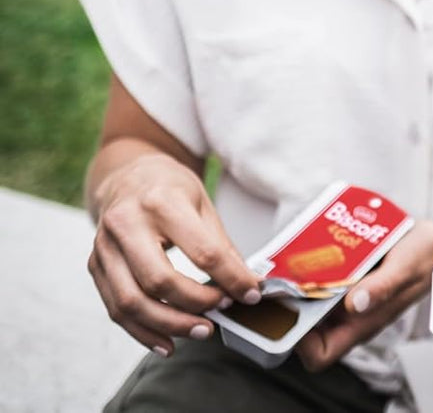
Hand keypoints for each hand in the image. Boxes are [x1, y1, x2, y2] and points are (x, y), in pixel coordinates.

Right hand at [88, 152, 260, 354]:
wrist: (127, 175)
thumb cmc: (170, 189)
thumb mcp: (202, 203)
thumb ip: (221, 245)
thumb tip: (248, 284)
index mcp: (161, 203)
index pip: (202, 251)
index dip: (231, 278)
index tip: (251, 294)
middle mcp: (126, 224)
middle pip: (159, 280)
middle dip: (195, 305)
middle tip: (222, 313)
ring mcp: (104, 248)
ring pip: (131, 302)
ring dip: (169, 325)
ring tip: (202, 331)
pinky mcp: (95, 266)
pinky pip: (115, 309)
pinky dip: (143, 331)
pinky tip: (168, 342)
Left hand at [294, 219, 432, 369]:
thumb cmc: (427, 257)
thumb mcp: (406, 266)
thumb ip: (383, 286)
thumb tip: (355, 303)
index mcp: (364, 323)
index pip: (319, 354)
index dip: (299, 342)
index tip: (291, 310)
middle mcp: (352, 317)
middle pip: (307, 330)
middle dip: (290, 308)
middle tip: (282, 279)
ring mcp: (350, 301)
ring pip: (312, 306)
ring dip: (300, 286)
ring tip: (294, 259)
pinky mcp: (351, 282)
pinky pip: (324, 285)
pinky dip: (314, 271)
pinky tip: (313, 249)